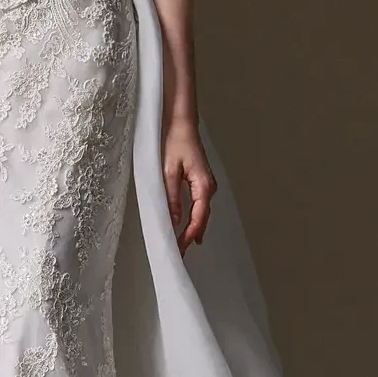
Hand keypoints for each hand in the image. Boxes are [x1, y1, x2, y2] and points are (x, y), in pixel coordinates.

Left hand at [164, 121, 215, 248]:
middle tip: (179, 254)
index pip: (198, 218)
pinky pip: (199, 205)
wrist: (181, 123)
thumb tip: (172, 222)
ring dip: (193, 229)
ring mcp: (206, 185)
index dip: (189, 236)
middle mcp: (209, 187)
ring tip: (182, 245)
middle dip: (191, 237)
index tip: (179, 249)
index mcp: (203, 186)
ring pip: (202, 213)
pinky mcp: (201, 182)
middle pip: (202, 219)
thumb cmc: (174, 142)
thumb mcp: (168, 172)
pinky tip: (188, 227)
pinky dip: (194, 218)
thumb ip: (171, 198)